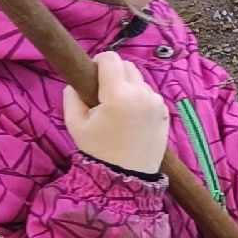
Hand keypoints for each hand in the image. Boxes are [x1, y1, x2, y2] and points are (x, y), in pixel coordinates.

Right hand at [63, 52, 169, 174]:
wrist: (127, 180)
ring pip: (139, 80)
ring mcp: (157, 103)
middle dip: (113, 75)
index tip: (92, 77)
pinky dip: (139, 99)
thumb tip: (78, 82)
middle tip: (102, 95)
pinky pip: (149, 95)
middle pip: (127, 66)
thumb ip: (72, 96)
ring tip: (118, 110)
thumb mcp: (75, 124)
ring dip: (127, 87)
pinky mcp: (165, 112)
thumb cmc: (98, 152)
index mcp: (119, 94)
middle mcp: (142, 94)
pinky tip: (131, 118)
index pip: (110, 58)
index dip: (98, 63)